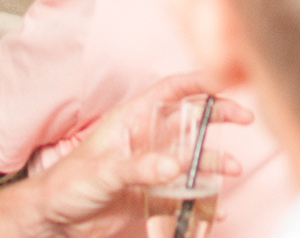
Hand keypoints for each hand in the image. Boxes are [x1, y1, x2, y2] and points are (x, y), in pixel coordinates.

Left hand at [19, 74, 249, 237]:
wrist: (53, 220)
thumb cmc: (67, 184)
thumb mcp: (102, 171)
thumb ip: (138, 168)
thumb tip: (174, 166)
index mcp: (132, 119)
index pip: (171, 91)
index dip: (198, 81)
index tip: (226, 79)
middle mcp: (147, 139)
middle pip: (190, 120)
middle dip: (219, 115)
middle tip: (246, 117)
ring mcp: (152, 167)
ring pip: (192, 158)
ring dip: (213, 162)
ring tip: (232, 169)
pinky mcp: (152, 195)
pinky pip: (184, 194)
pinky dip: (202, 200)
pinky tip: (215, 208)